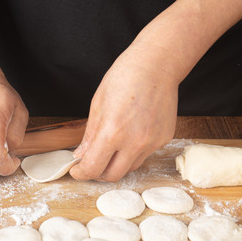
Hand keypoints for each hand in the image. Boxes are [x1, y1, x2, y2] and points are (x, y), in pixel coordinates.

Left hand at [70, 43, 178, 181]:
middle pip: (112, 175)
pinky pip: (145, 154)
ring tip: (112, 147)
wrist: (156, 65)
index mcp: (112, 133)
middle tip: (92, 163)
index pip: (93, 168)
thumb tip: (81, 155)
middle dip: (98, 173)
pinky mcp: (164, 139)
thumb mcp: (97, 105)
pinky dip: (134, 151)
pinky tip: (132, 133)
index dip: (81, 173)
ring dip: (117, 163)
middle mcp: (134, 142)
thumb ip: (89, 136)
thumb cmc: (124, 78)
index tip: (77, 170)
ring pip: (130, 167)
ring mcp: (152, 142)